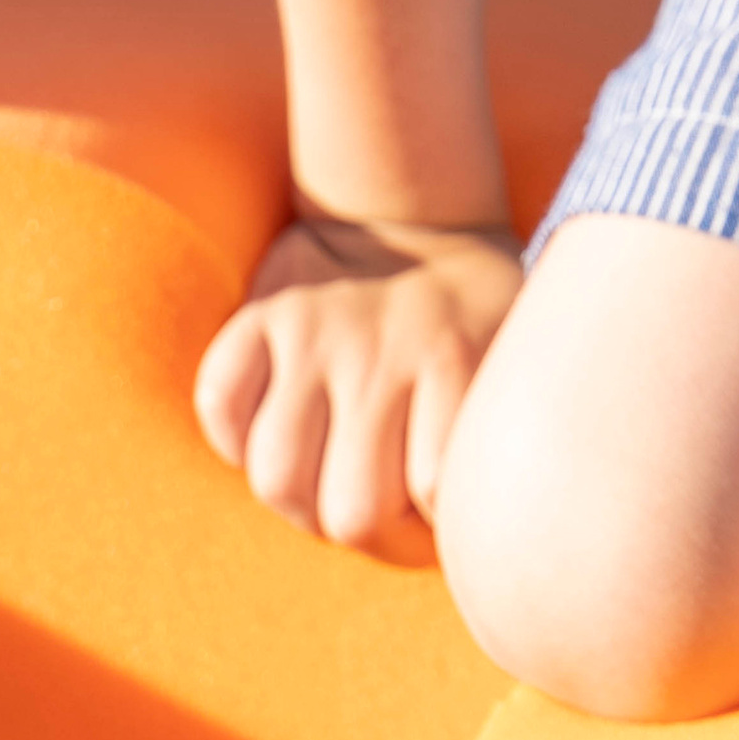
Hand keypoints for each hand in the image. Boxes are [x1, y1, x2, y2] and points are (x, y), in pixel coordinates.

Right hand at [192, 212, 524, 559]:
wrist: (412, 202)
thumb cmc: (473, 308)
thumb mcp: (519, 351)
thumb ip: (502, 431)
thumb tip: (511, 536)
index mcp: (457, 355)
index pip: (433, 494)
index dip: (435, 532)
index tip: (442, 519)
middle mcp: (382, 345)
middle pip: (352, 512)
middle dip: (369, 537)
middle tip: (384, 513)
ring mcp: (314, 327)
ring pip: (277, 478)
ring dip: (301, 502)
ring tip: (329, 482)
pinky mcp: (262, 311)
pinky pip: (219, 403)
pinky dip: (235, 437)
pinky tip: (279, 431)